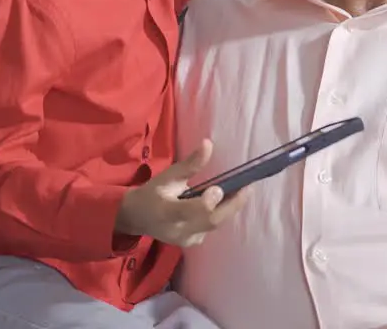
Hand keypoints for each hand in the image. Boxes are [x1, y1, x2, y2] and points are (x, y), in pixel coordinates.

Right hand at [115, 139, 250, 246]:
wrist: (138, 218)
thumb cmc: (152, 193)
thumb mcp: (167, 176)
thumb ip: (189, 164)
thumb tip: (208, 144)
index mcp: (165, 211)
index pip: (188, 211)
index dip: (205, 202)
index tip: (218, 188)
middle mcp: (177, 230)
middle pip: (209, 221)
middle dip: (232, 205)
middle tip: (248, 187)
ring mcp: (186, 240)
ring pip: (214, 224)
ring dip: (231, 208)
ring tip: (245, 190)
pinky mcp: (193, 242)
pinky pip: (212, 227)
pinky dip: (222, 213)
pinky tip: (231, 200)